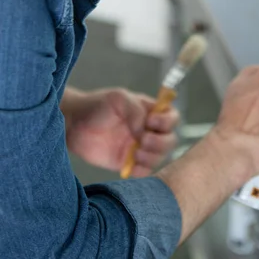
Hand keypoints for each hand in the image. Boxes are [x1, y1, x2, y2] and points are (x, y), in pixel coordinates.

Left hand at [63, 87, 179, 177]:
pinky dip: (142, 171)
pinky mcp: (127, 164)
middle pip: (170, 140)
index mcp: (150, 112)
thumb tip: (145, 130)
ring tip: (135, 153)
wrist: (74, 123)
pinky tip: (131, 166)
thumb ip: (136, 111)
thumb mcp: (119, 99)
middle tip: (142, 140)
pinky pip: (144, 172)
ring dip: (152, 157)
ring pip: (160, 157)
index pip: (172, 118)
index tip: (150, 122)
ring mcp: (139, 148)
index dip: (167, 122)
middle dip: (160, 142)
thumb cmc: (97, 105)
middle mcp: (148, 131)